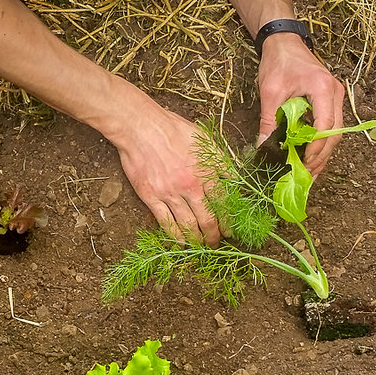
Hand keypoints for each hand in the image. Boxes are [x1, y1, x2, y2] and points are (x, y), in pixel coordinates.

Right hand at [115, 108, 220, 245]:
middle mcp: (190, 187)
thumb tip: (235, 178)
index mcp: (206, 173)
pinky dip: (174, 236)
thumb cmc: (172, 129)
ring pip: (187, 225)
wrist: (141, 127)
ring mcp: (170, 194)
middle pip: (207, 220)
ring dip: (197, 240)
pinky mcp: (151, 197)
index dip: (228, 221)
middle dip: (214, 236)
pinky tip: (180, 243)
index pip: (223, 205)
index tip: (230, 231)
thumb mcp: (205, 139)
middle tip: (216, 243)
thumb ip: (221, 161)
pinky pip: (165, 223)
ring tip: (201, 247)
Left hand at [256, 35, 344, 175]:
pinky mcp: (331, 99)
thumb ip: (269, 121)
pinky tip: (310, 156)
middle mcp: (335, 92)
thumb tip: (263, 148)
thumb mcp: (270, 92)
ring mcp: (336, 96)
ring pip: (336, 132)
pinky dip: (321, 142)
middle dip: (321, 157)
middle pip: (335, 133)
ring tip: (309, 172)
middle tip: (306, 175)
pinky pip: (331, 125)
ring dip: (322, 153)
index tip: (301, 163)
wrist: (284, 41)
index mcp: (322, 88)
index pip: (325, 126)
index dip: (314, 148)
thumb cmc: (278, 61)